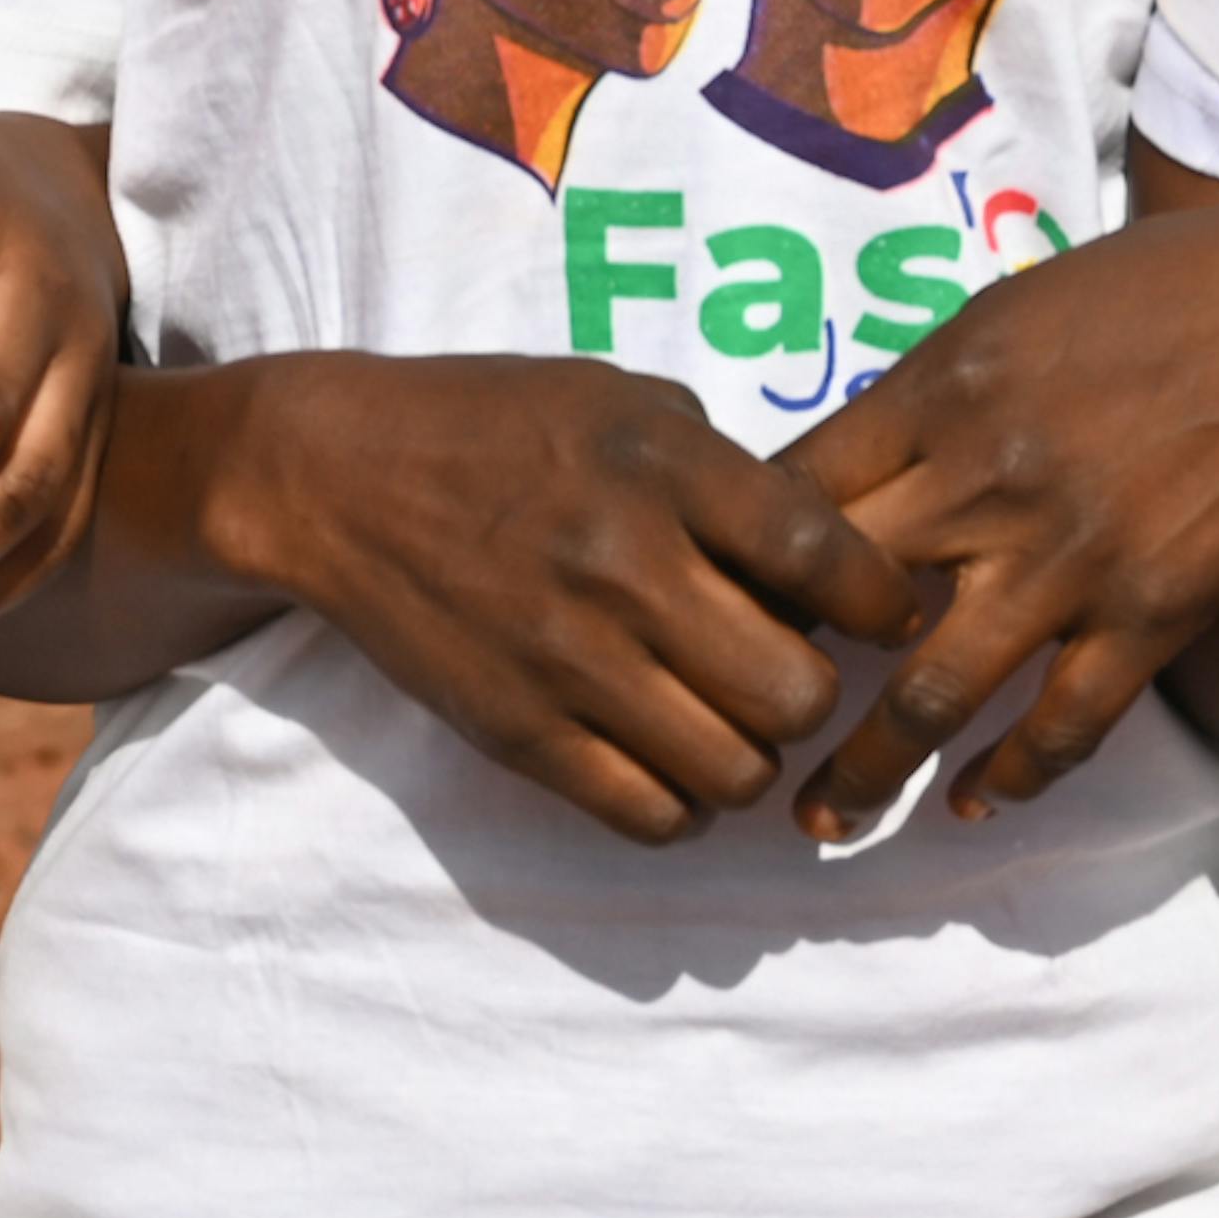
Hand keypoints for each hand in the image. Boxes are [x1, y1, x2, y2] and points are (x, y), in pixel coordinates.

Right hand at [203, 354, 916, 844]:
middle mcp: (625, 568)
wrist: (335, 476)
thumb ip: (726, 471)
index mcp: (666, 470)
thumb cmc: (495, 423)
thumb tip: (824, 551)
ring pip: (735, 770)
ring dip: (752, 757)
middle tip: (788, 671)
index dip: (882, 602)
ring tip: (729, 722)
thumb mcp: (623, 401)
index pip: (827, 560)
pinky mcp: (517, 732)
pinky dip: (683, 807)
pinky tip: (673, 764)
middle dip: (814, 693)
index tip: (883, 611)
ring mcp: (569, 660)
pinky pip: (648, 816)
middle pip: (795, 692)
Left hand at [781, 184, 1218, 843]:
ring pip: (931, 696)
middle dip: (771, 675)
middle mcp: (986, 482)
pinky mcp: (1152, 614)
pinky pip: (1062, 726)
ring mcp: (1069, 558)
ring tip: (824, 821)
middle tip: (731, 727)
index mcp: (940, 392)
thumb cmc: (1167, 286)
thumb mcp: (1014, 310)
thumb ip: (929, 396)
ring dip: (865, 771)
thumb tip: (860, 467)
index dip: (737, 563)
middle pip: (837, 606)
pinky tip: (972, 803)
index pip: (793, 496)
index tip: (710, 607)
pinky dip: (1010, 777)